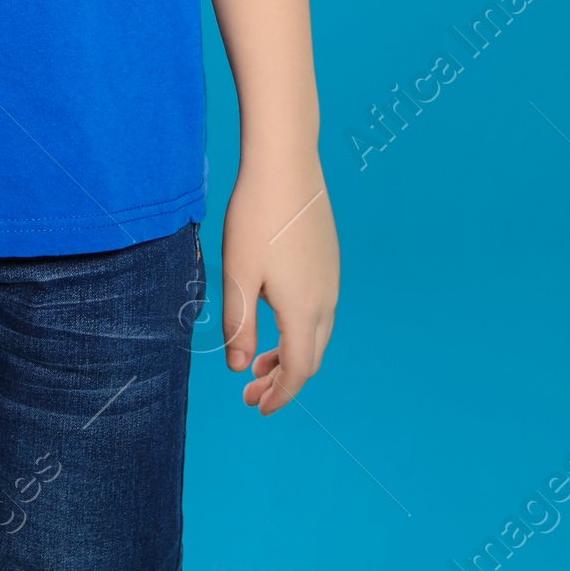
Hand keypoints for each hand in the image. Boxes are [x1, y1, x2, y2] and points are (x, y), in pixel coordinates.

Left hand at [219, 155, 338, 415]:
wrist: (285, 163)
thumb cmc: (256, 217)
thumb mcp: (238, 275)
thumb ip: (239, 325)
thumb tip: (238, 368)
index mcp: (304, 309)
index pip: (297, 370)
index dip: (278, 395)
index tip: (256, 407)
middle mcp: (326, 299)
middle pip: (310, 357)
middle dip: (283, 380)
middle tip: (251, 390)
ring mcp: (331, 278)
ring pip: (317, 333)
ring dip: (291, 353)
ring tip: (259, 359)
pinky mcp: (328, 258)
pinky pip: (320, 309)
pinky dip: (299, 328)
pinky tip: (274, 314)